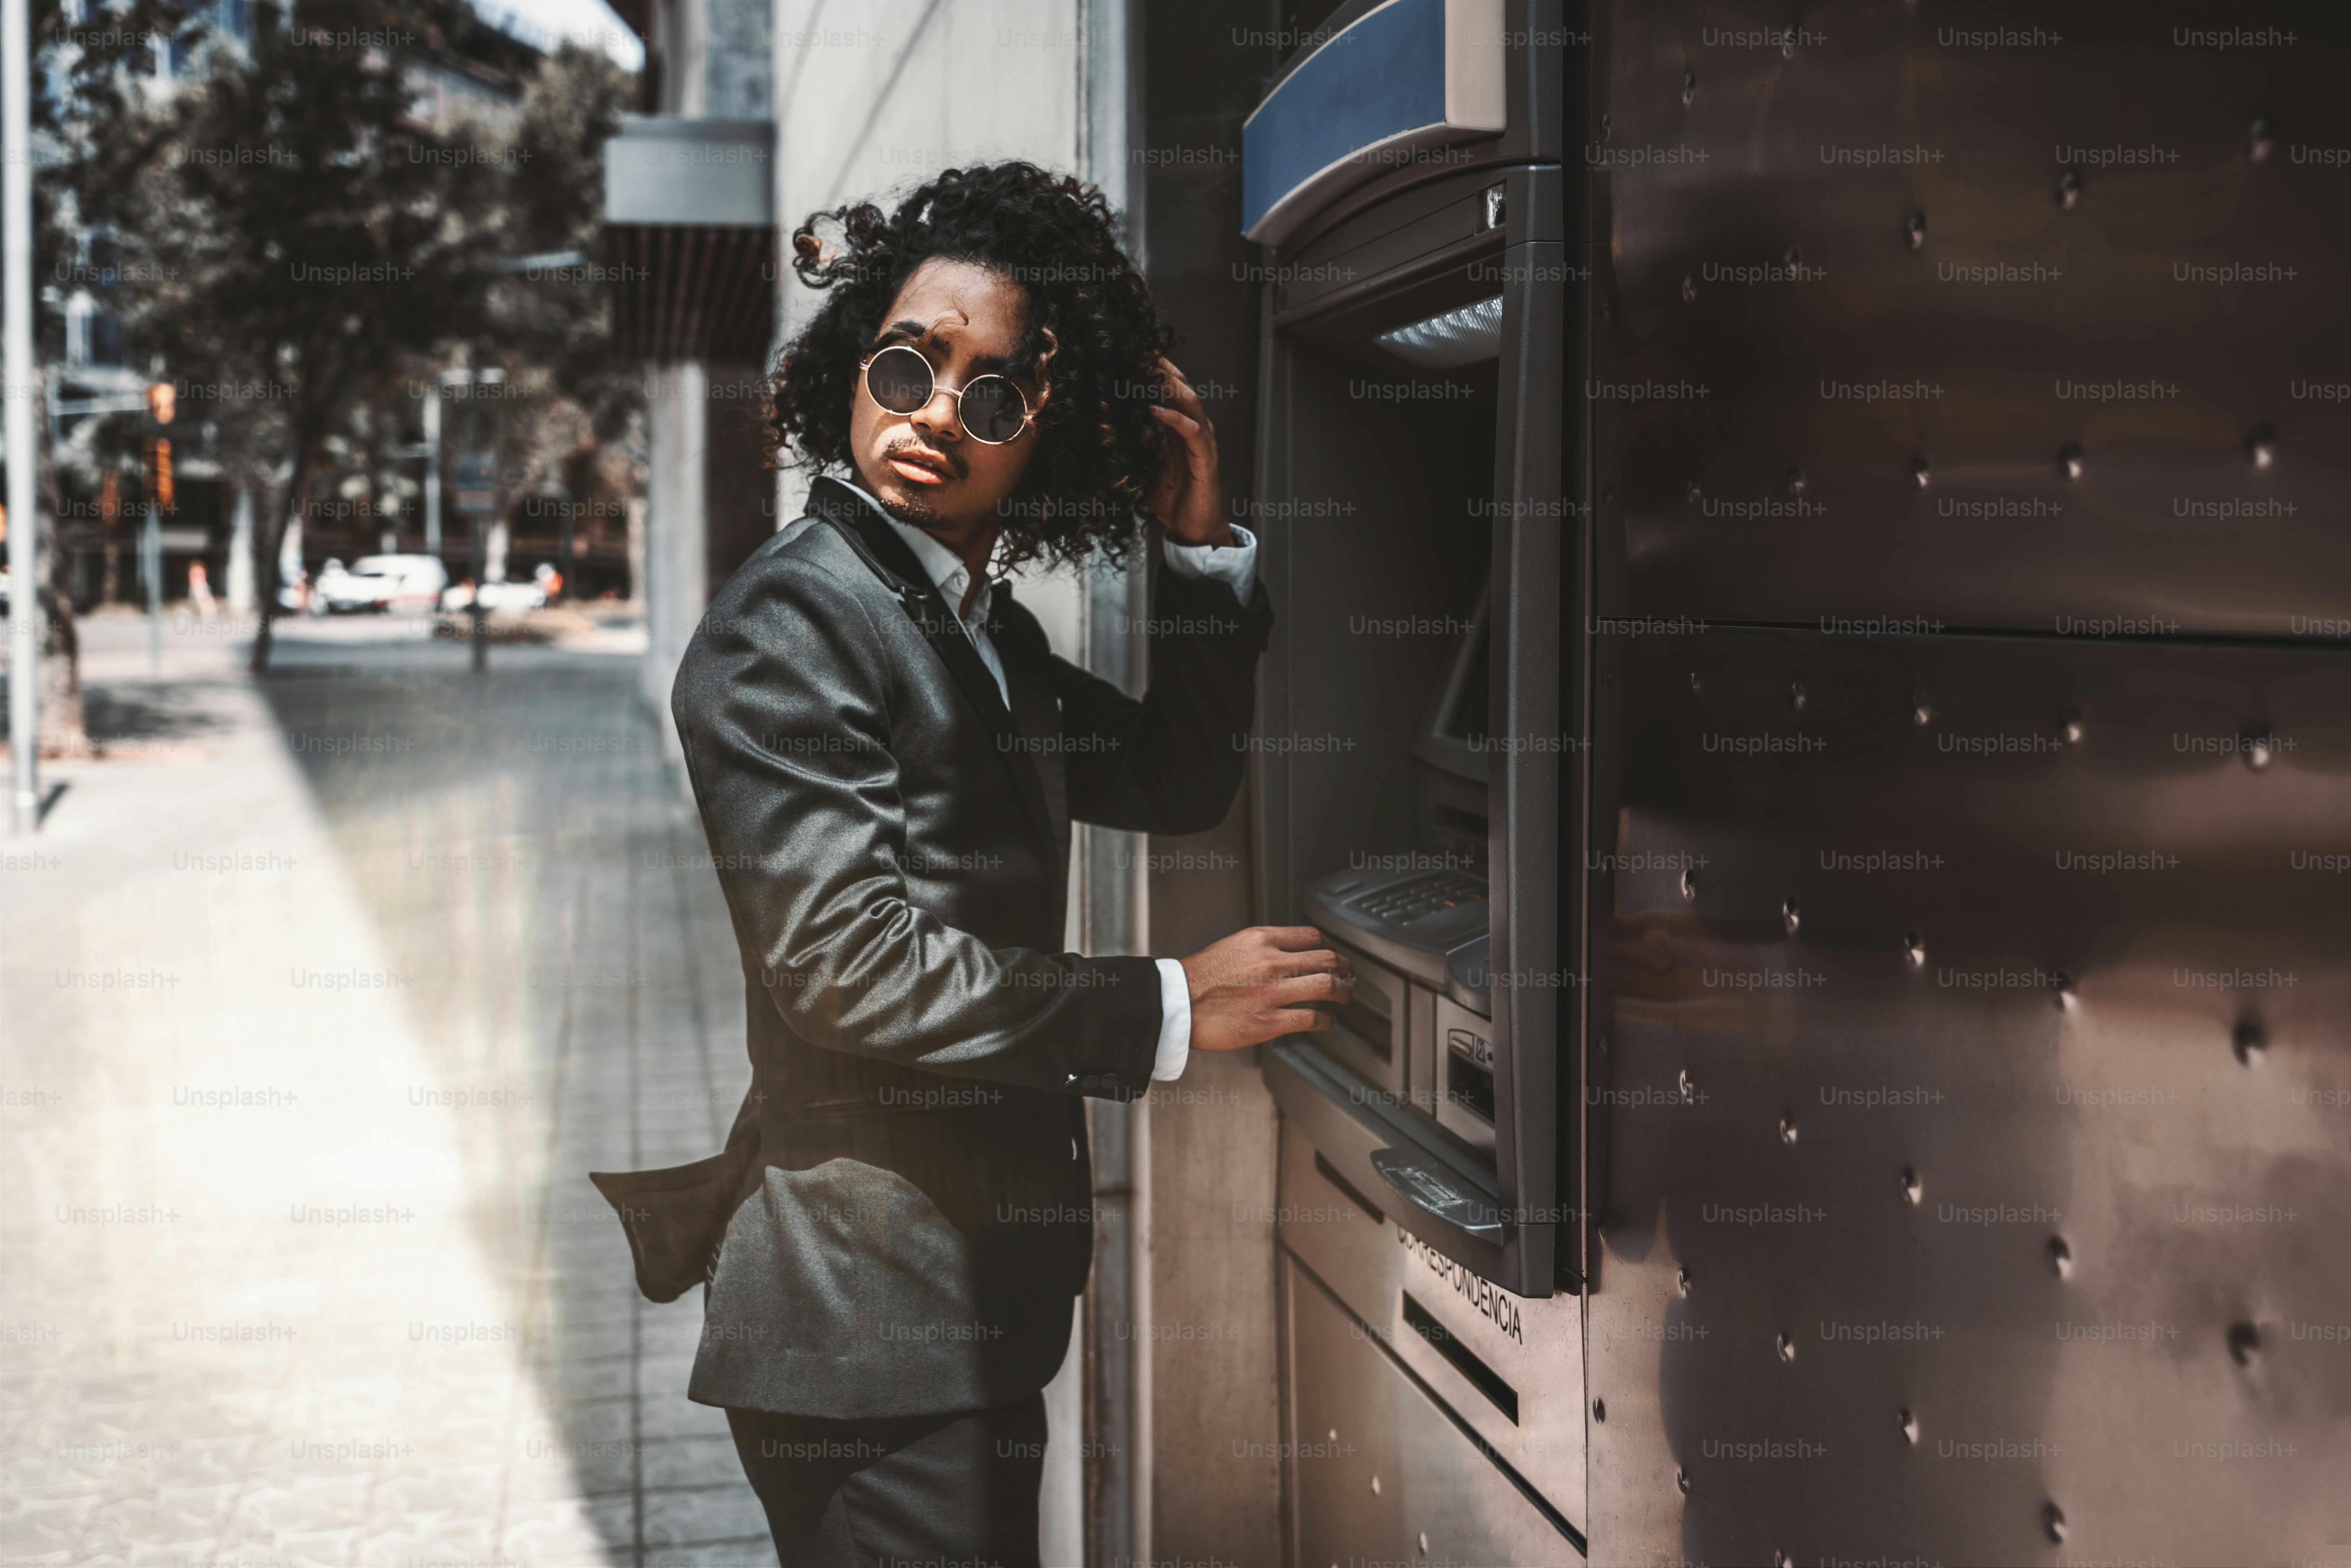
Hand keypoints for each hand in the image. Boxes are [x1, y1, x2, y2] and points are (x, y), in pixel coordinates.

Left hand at [1142, 356, 1231, 546]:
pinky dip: (1175, 419)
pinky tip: (1156, 410)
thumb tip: (1112, 426)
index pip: (1168, 391)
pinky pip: (1193, 433)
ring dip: (1170, 385)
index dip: (1153, 372)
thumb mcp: (1147, 464)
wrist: (1194, 529)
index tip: (1131, 353)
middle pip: (1180, 388)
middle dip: (1161, 368)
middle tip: (1140, 349)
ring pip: (1190, 403)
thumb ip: (1138, 443)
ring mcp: (1202, 442)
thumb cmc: (1173, 498)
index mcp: (1179, 428)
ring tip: (1150, 369)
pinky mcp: (1206, 459)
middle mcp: (1194, 429)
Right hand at [1180, 926, 1353, 1052]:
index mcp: (1260, 939)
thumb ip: (1264, 947)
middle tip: (1348, 976)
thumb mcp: (1234, 946)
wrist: (1175, 1003)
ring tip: (1343, 996)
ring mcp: (1270, 992)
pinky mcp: (1268, 1022)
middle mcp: (1270, 962)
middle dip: (1345, 968)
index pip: (1312, 936)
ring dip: (1342, 992)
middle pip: (1327, 958)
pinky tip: (1326, 1019)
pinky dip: (1327, 1019)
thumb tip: (1291, 952)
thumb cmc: (1199, 977)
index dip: (1331, 946)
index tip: (1333, 954)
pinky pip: (1312, 1017)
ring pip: (1327, 986)